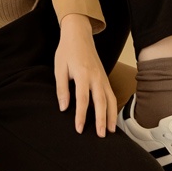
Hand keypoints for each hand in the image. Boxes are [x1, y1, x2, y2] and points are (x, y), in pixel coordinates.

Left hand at [54, 13, 116, 136]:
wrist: (78, 35)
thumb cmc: (67, 51)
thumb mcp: (59, 68)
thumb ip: (62, 89)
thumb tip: (64, 108)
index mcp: (82, 74)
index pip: (83, 99)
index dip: (81, 116)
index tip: (79, 129)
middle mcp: (95, 77)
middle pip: (101, 101)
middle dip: (102, 119)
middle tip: (101, 135)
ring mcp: (102, 77)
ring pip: (110, 99)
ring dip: (111, 115)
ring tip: (111, 131)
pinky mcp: (105, 77)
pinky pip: (111, 94)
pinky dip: (113, 107)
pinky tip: (111, 117)